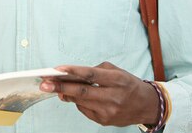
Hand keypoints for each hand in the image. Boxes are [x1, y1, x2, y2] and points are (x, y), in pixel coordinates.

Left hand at [40, 62, 159, 126]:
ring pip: (81, 101)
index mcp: (117, 80)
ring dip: (65, 94)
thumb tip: (71, 77)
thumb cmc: (128, 84)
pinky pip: (85, 110)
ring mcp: (109, 111)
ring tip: (53, 87)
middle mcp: (113, 96)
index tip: (57, 69)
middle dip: (61, 87)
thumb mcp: (116, 71)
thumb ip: (94, 71)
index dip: (73, 72)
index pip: (91, 75)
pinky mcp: (105, 121)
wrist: (147, 105)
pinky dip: (77, 102)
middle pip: (82, 91)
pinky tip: (73, 96)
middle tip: (44, 83)